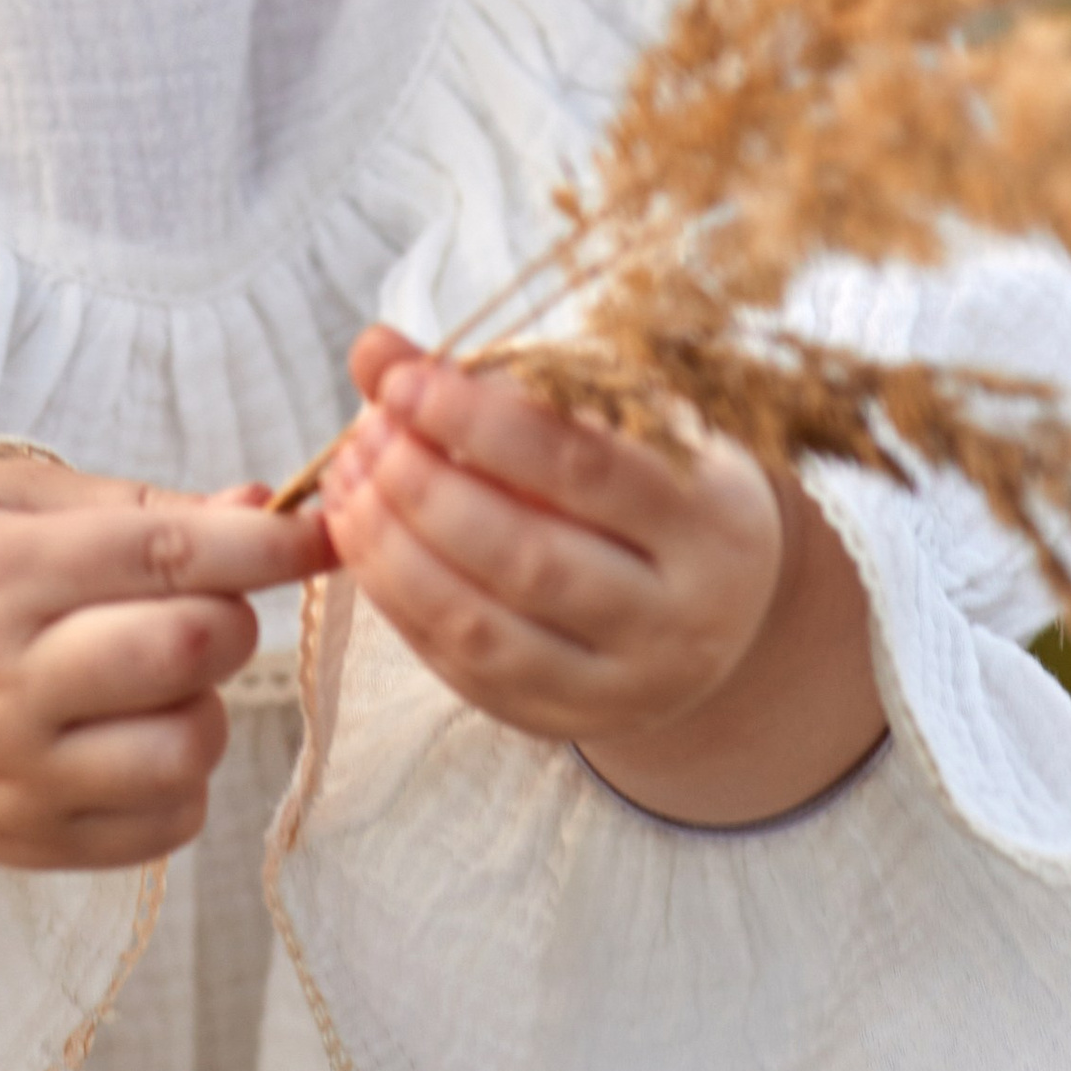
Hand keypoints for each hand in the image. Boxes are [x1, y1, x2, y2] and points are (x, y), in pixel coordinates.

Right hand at [0, 454, 328, 920]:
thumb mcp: (10, 497)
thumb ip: (139, 508)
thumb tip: (261, 512)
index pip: (164, 555)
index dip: (265, 544)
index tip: (323, 530)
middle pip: (187, 653)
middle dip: (231, 619)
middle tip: (204, 602)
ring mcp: (11, 774)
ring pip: (187, 749)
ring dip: (206, 706)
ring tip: (158, 677)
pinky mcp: (25, 842)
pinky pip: (164, 825)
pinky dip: (180, 779)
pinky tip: (134, 734)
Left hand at [320, 327, 884, 825]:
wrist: (721, 606)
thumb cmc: (656, 481)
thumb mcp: (615, 419)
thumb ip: (498, 380)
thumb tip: (373, 348)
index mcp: (711, 522)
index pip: (585, 468)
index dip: (483, 424)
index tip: (404, 384)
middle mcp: (680, 618)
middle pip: (533, 560)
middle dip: (427, 493)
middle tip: (366, 436)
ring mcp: (624, 687)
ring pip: (489, 631)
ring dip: (396, 554)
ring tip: (349, 484)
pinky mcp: (565, 722)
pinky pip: (465, 671)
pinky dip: (400, 604)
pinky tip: (361, 543)